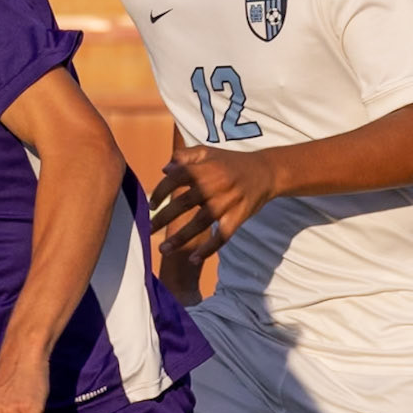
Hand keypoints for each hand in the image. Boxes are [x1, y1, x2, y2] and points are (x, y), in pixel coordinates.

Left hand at [150, 145, 275, 265]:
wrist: (265, 171)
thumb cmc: (231, 162)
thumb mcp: (208, 152)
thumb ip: (185, 156)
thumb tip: (164, 170)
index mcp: (203, 169)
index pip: (175, 180)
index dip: (160, 192)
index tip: (151, 206)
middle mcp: (213, 186)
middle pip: (183, 204)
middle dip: (162, 219)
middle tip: (147, 230)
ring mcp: (226, 203)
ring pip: (199, 223)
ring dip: (180, 239)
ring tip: (163, 250)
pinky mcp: (238, 217)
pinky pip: (222, 236)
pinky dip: (209, 250)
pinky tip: (194, 259)